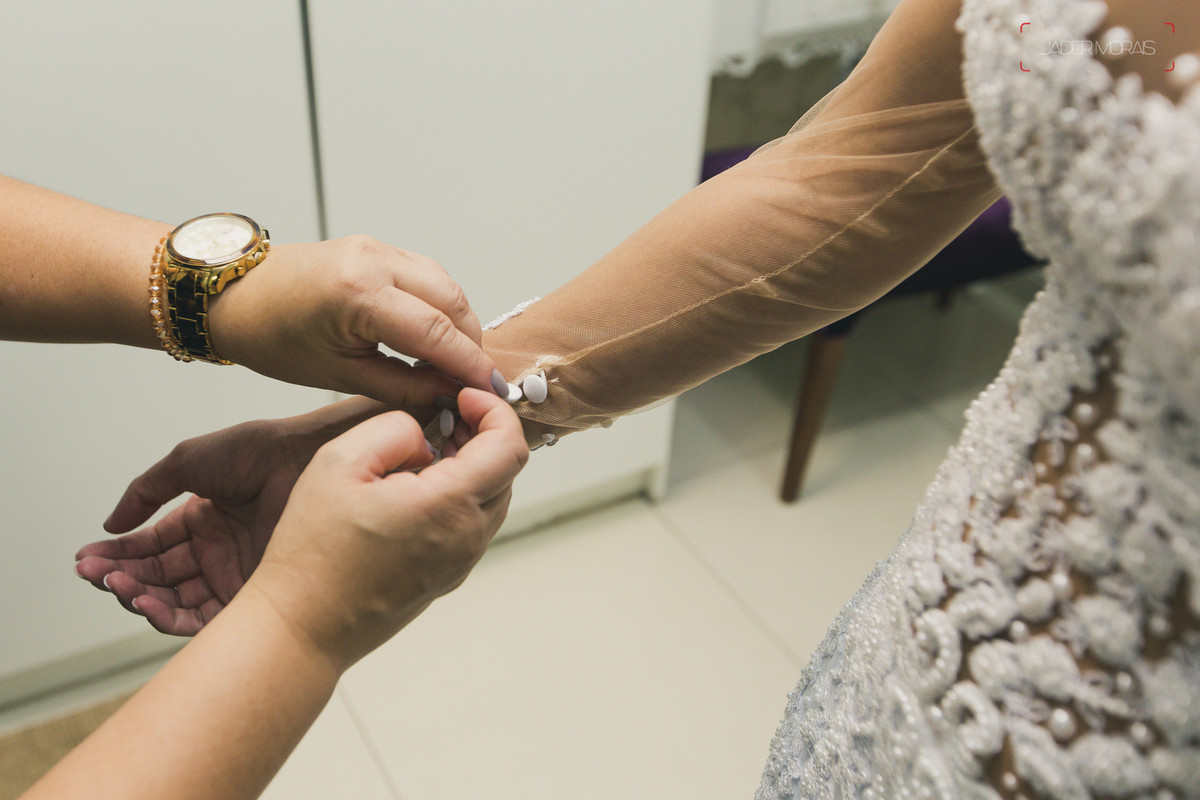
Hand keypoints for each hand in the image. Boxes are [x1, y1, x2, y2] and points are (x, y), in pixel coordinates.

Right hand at [74, 399, 391, 634]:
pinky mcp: (260, 594)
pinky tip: (148, 604)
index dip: (118, 555)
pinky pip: (209, 618)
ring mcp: (240, 574)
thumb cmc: (265, 451)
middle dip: (123, 579)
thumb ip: (148, 491)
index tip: (86, 561)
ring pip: (179, 602)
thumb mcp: (192, 462)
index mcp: (206, 521)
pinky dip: (173, 616)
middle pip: (161, 580)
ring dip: (142, 598)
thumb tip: (110, 525)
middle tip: (97, 576)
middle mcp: (221, 552)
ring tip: (119, 587)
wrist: (312, 459)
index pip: (152, 549)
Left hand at [208, 236, 506, 405]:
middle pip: (452, 301)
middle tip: (475, 382)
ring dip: (459, 324)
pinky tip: (436, 337)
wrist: (234, 295)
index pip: (436, 332)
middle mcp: (374, 260)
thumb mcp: (338, 374)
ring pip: (445, 285)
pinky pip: (426, 275)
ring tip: (455, 364)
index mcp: (358, 294)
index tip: (490, 391)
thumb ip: (401, 385)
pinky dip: (441, 306)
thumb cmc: (270, 334)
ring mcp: (377, 248)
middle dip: (471, 344)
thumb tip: (447, 394)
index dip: (469, 364)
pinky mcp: (377, 248)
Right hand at [245, 388, 527, 667]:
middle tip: (444, 416)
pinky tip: (414, 487)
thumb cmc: (313, 552)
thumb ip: (394, 430)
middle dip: (484, 435)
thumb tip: (424, 435)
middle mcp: (466, 539)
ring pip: (490, 499)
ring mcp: (459, 563)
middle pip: (506, 472)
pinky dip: (457, 495)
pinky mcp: (445, 577)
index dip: (495, 410)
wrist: (301, 627)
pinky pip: (469, 525)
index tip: (464, 397)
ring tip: (426, 448)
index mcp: (450, 507)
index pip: (510, 447)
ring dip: (471, 466)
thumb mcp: (340, 462)